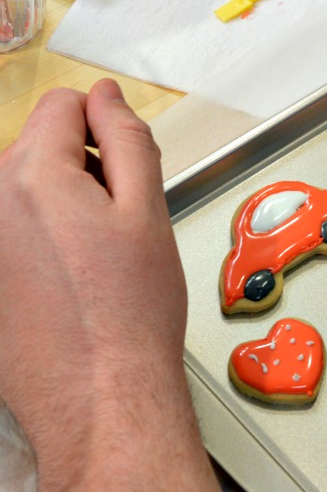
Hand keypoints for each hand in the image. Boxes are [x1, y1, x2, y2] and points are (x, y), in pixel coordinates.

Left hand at [0, 80, 186, 480]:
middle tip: (121, 228)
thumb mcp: (148, 212)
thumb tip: (107, 97)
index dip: (107, 129)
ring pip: (23, 191)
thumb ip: (128, 140)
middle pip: (40, 148)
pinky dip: (38, 242)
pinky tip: (67, 284)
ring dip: (60, 207)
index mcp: (30, 175)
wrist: (98, 394)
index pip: (64, 105)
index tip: (128, 175)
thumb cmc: (131, 311)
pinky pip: (12, 232)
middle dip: (83, 171)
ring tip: (95, 261)